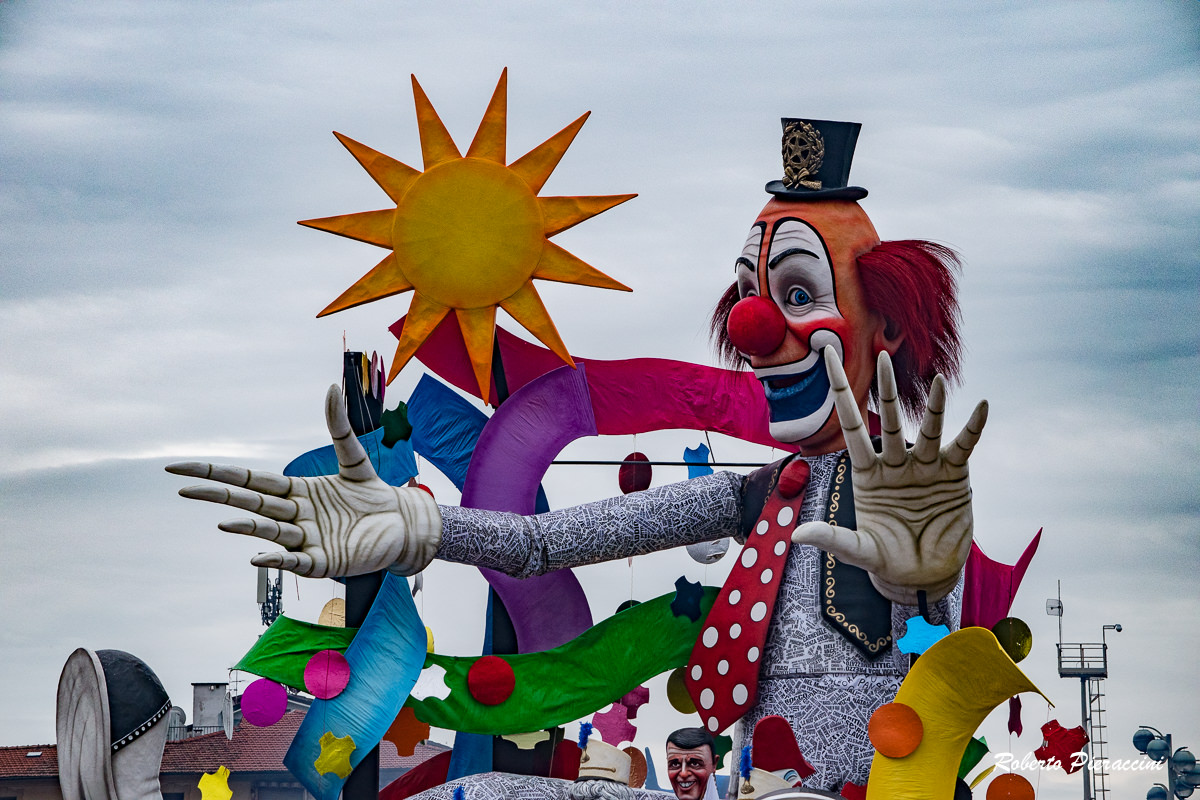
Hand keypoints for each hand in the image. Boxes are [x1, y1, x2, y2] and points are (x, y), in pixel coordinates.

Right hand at [166, 386, 439, 577]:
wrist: (404, 525)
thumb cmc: (375, 495)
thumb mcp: (356, 459)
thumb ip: (340, 428)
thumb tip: (331, 388)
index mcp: (297, 491)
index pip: (251, 481)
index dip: (219, 473)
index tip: (184, 468)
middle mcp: (295, 516)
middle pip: (251, 504)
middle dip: (218, 495)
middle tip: (183, 488)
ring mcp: (307, 541)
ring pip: (270, 532)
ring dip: (248, 528)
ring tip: (224, 523)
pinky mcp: (326, 562)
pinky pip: (296, 563)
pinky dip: (277, 561)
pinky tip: (258, 557)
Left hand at [791, 349, 986, 603]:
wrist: (922, 577)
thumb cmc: (885, 561)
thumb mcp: (857, 551)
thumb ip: (833, 539)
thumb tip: (799, 534)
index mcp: (866, 473)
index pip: (850, 427)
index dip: (841, 394)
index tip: (829, 360)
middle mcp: (895, 464)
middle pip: (891, 421)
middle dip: (887, 390)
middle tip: (883, 356)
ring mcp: (924, 468)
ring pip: (928, 430)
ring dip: (935, 406)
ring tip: (938, 379)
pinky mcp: (953, 477)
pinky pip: (963, 447)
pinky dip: (972, 428)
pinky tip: (981, 407)